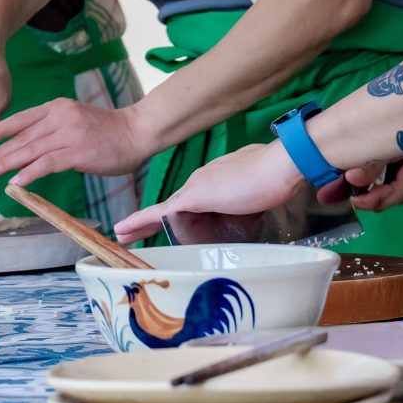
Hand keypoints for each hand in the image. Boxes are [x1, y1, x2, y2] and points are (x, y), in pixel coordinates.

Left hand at [0, 96, 153, 183]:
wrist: (137, 131)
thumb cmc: (108, 130)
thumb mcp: (76, 119)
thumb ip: (54, 127)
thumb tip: (28, 144)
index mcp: (57, 107)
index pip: (21, 119)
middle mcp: (60, 117)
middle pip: (22, 137)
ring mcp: (69, 134)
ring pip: (30, 150)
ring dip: (7, 164)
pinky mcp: (78, 152)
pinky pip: (48, 163)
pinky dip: (29, 172)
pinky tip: (16, 182)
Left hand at [113, 141, 309, 245]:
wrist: (279, 165)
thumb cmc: (276, 180)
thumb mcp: (257, 197)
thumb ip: (247, 202)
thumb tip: (249, 208)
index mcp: (216, 178)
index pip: (192, 199)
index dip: (179, 212)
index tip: (167, 220)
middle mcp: (201, 179)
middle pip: (176, 207)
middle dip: (153, 220)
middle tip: (130, 232)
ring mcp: (196, 187)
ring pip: (167, 212)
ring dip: (144, 225)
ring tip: (124, 236)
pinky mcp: (193, 197)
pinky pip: (159, 213)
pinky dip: (139, 222)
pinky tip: (123, 231)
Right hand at [346, 145, 402, 213]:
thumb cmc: (384, 124)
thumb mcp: (378, 143)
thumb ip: (367, 164)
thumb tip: (352, 177)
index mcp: (362, 176)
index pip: (363, 200)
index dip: (371, 200)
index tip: (385, 189)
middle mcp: (378, 183)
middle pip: (389, 199)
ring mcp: (396, 181)